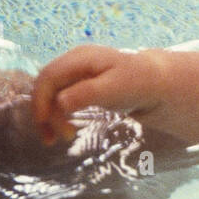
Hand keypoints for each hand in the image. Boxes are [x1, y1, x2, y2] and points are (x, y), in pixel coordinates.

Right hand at [31, 44, 159, 145]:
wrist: (158, 82)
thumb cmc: (139, 83)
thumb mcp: (116, 88)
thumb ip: (88, 93)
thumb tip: (59, 102)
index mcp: (80, 58)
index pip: (48, 77)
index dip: (40, 99)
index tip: (44, 124)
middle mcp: (74, 62)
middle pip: (46, 86)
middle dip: (44, 112)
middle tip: (53, 139)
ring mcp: (76, 72)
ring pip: (51, 95)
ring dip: (50, 117)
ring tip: (59, 140)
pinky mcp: (80, 84)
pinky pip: (61, 99)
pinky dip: (59, 115)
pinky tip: (65, 131)